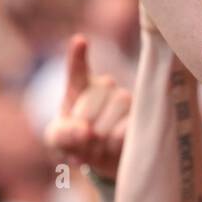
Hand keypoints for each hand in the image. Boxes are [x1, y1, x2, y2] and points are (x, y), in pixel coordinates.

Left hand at [43, 35, 130, 180]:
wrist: (102, 160)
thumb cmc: (76, 141)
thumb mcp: (59, 140)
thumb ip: (63, 134)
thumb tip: (85, 131)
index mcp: (80, 86)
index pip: (78, 70)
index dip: (78, 56)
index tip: (80, 41)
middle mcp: (106, 87)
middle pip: (96, 94)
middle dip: (85, 120)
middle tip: (83, 139)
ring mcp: (127, 100)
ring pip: (119, 105)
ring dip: (103, 130)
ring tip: (97, 145)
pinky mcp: (143, 115)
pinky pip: (132, 122)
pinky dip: (117, 139)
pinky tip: (112, 147)